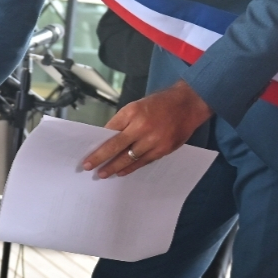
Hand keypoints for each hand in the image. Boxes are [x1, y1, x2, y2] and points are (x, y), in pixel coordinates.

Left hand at [81, 80, 211, 177]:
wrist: (189, 104)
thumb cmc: (160, 103)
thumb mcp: (137, 105)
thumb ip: (123, 121)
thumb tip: (108, 138)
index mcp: (132, 112)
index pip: (110, 131)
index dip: (98, 144)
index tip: (88, 154)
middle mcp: (142, 126)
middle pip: (116, 146)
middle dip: (100, 158)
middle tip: (89, 167)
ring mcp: (153, 140)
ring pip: (129, 158)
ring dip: (115, 167)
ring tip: (103, 174)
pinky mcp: (163, 149)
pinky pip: (143, 162)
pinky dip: (131, 168)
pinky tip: (122, 172)